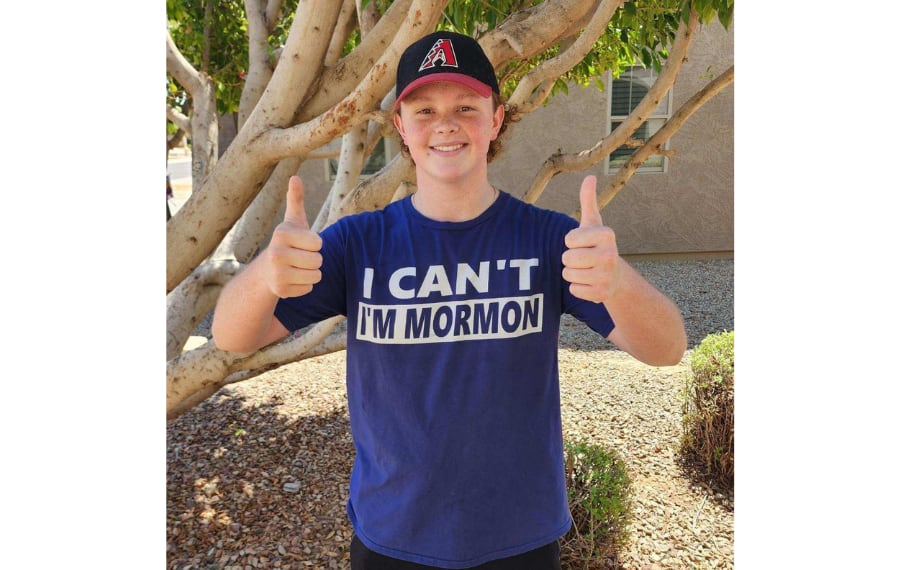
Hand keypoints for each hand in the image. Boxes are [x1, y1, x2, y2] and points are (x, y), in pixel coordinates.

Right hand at [263, 176, 322, 297]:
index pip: (318, 243)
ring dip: (312, 273)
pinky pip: (309, 288)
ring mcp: (277, 274)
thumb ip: (296, 199)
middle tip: (301, 257)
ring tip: (298, 268)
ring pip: (316, 276)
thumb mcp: (293, 221)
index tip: (303, 243)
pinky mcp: (280, 291)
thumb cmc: (288, 242)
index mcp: (281, 234)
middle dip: (315, 260)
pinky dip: (304, 286)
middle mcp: (276, 254)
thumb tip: (295, 177)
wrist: (267, 270)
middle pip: (318, 261)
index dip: (315, 244)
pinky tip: (292, 279)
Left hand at [562, 175, 619, 302]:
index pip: (569, 239)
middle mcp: (610, 255)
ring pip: (568, 274)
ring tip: (586, 270)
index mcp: (606, 234)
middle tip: (584, 258)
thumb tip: (589, 176)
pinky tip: (589, 282)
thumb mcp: (592, 223)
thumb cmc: (597, 245)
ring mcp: (607, 276)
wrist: (615, 276)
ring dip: (572, 273)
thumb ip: (588, 200)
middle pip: (566, 258)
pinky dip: (577, 288)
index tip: (583, 242)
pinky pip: (574, 290)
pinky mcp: (602, 294)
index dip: (571, 241)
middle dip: (570, 259)